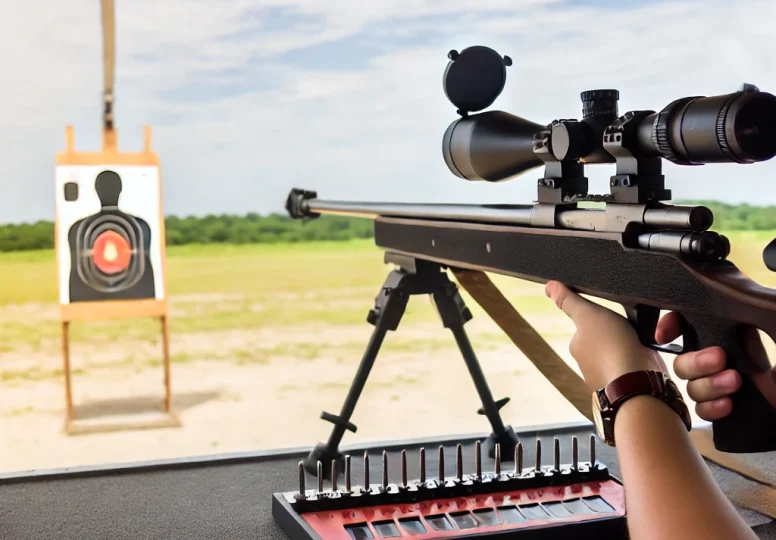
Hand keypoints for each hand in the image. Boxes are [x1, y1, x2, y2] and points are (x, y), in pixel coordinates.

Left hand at [545, 281, 665, 390]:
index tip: (614, 322)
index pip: (587, 328)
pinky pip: (632, 370)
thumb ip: (570, 301)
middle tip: (628, 332)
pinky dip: (639, 365)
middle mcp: (588, 365)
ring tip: (639, 346)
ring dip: (629, 350)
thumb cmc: (612, 346)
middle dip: (617, 336)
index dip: (602, 321)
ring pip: (619, 357)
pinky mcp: (626, 387)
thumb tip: (549, 287)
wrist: (636, 381)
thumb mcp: (588, 314)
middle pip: (604, 342)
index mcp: (577, 347)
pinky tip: (646, 360)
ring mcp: (607, 378)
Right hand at [656, 312, 775, 420]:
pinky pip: (702, 411)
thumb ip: (761, 318)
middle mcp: (723, 358)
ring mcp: (723, 386)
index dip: (671, 326)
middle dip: (696, 360)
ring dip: (708, 385)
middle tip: (720, 358)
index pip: (688, 324)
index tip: (667, 333)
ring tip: (735, 383)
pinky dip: (711, 408)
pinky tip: (729, 405)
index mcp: (733, 334)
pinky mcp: (729, 412)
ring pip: (691, 387)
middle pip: (684, 360)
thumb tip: (742, 308)